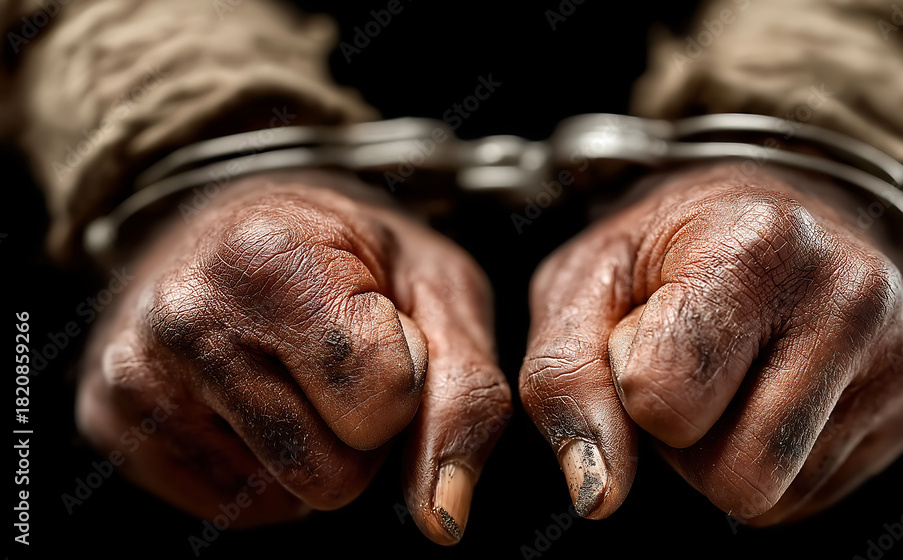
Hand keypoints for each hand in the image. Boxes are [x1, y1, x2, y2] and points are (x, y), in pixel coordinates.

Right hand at [76, 169, 510, 543]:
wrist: (238, 226)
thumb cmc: (357, 257)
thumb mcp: (439, 290)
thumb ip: (464, 395)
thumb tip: (444, 521)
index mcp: (273, 257)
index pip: (383, 403)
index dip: (405, 382)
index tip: (381, 328)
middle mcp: (185, 316)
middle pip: (333, 475)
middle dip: (359, 433)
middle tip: (339, 364)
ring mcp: (133, 376)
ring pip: (284, 499)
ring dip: (312, 452)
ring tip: (293, 373)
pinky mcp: (110, 425)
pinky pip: (233, 507)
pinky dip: (260, 466)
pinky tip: (249, 395)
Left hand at [519, 162, 902, 522]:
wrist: (765, 211)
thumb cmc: (661, 249)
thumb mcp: (584, 283)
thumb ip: (564, 381)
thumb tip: (599, 495)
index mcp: (757, 245)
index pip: (668, 401)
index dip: (631, 388)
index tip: (644, 334)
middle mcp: (851, 296)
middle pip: (739, 478)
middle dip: (685, 444)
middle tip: (685, 370)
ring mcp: (899, 356)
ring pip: (774, 496)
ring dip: (725, 453)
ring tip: (728, 374)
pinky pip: (812, 497)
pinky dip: (771, 461)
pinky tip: (767, 390)